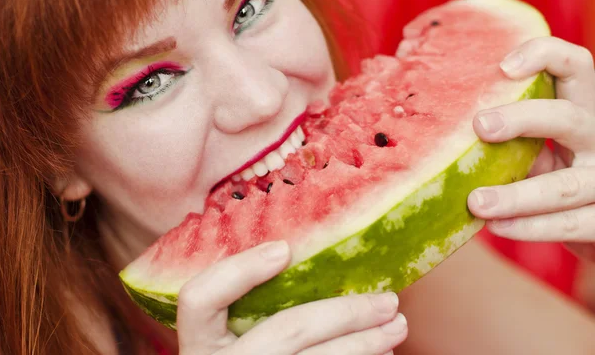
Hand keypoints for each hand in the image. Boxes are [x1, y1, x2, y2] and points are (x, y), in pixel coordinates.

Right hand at [177, 240, 407, 354]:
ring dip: (367, 343)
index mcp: (199, 344)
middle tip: (387, 301)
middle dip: (346, 312)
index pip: (199, 298)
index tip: (284, 249)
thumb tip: (297, 256)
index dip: (240, 271)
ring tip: (396, 327)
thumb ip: (245, 305)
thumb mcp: (226, 336)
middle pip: (288, 331)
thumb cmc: (240, 353)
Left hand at [467, 37, 594, 260]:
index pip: (575, 66)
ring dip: (517, 196)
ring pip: (565, 185)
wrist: (592, 228)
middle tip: (479, 125)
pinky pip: (570, 224)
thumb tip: (441, 133)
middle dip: (523, 119)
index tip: (503, 67)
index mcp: (581, 111)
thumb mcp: (535, 156)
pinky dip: (530, 228)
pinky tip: (497, 227)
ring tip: (476, 202)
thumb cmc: (551, 184)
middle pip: (567, 118)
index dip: (545, 56)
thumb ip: (508, 143)